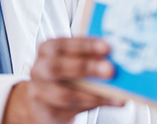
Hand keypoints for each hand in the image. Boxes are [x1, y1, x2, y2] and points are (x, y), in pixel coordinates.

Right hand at [2, 38, 123, 123]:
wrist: (45, 100)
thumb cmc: (65, 74)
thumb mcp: (73, 59)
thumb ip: (89, 56)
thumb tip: (116, 57)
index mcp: (47, 49)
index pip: (63, 44)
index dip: (85, 45)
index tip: (107, 47)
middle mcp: (39, 69)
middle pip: (58, 67)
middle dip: (86, 67)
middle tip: (110, 70)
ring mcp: (40, 92)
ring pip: (64, 94)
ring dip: (92, 94)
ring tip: (114, 93)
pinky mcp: (47, 112)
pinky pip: (71, 110)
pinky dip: (94, 105)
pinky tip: (111, 101)